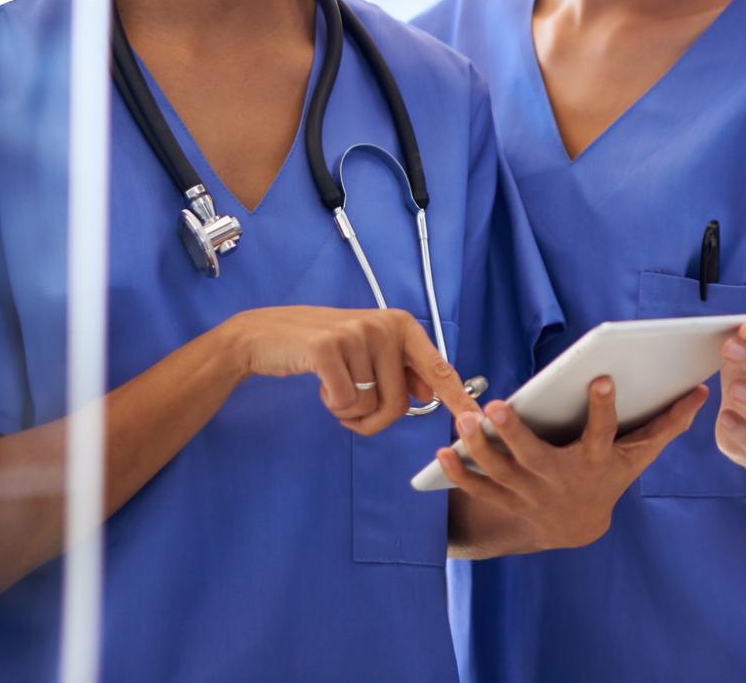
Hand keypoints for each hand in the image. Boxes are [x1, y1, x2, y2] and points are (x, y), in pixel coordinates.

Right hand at [221, 306, 479, 435]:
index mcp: (402, 325)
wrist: (267, 335)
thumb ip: (400, 368)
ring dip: (349, 411)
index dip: (458, 398)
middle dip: (374, 419)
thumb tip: (430, 391)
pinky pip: (345, 402)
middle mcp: (385, 325)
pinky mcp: (328, 349)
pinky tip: (320, 382)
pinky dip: (333, 405)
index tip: (477, 419)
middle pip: (399, 403)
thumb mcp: (368, 350)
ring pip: (371, 406)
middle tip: (350, 407)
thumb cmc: (323, 348)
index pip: (438, 368)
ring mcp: (357, 334)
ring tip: (333, 385)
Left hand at [434, 378, 707, 550]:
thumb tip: (700, 392)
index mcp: (595, 461)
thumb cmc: (610, 476)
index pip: (603, 434)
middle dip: (514, 434)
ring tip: (463, 421)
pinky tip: (442, 452)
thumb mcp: (640, 454)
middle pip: (535, 457)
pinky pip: (480, 489)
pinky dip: (460, 474)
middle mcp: (560, 479)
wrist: (578, 527)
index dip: (604, 409)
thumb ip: (667, 423)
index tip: (602, 379)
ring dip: (479, 449)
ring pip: (501, 472)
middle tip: (496, 406)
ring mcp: (530, 493)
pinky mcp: (507, 499)